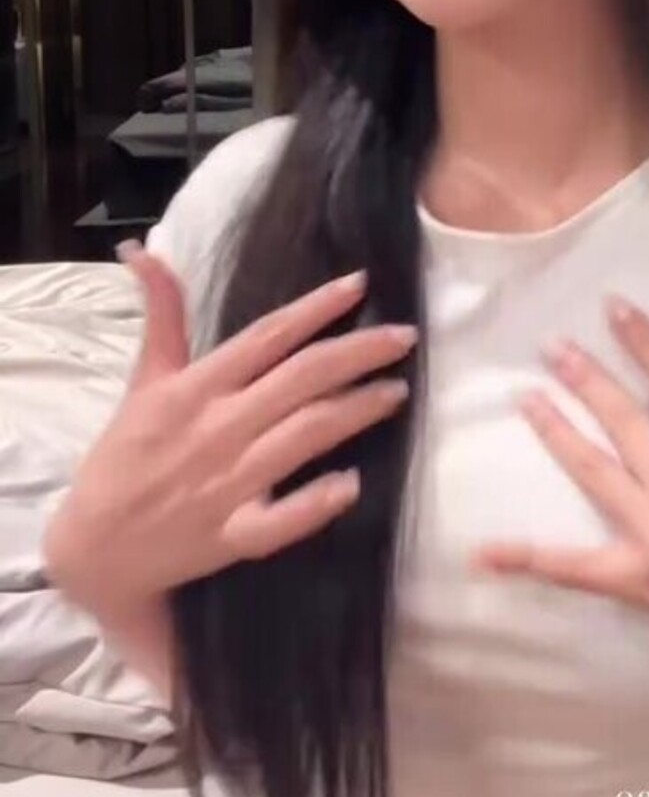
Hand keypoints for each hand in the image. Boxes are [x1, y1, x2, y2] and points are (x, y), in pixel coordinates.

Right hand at [45, 249, 415, 620]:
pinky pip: (279, 521)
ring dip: (354, 412)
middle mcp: (218, 428)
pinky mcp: (230, 535)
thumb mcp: (143, 379)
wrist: (93, 547)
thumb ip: (160, 315)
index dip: (315, 308)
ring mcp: (226, 484)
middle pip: (299, 380)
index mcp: (196, 387)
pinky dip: (314, 504)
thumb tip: (144, 249)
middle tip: (406, 336)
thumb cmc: (125, 458)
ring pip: (302, 437)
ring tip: (398, 392)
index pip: (266, 337)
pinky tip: (351, 484)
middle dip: (357, 354)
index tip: (360, 284)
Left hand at [474, 303, 648, 699]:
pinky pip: (575, 569)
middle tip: (552, 346)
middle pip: (623, 418)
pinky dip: (530, 560)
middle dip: (585, 377)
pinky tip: (484, 552)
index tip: (613, 307)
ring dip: (557, 432)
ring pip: (593, 472)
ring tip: (527, 399)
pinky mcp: (641, 581)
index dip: (643, 341)